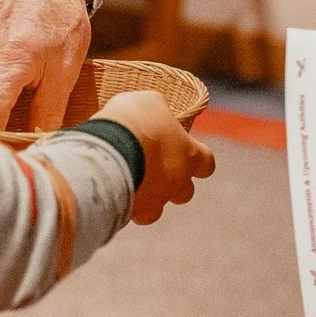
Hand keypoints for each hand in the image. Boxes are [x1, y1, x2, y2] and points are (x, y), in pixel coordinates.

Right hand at [91, 90, 216, 223]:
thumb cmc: (133, 121)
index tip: (186, 152)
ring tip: (129, 182)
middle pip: (186, 192)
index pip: (207, 163)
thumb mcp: (149, 102)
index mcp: (188, 154)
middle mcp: (177, 182)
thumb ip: (159, 110)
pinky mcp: (132, 212)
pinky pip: (131, 214)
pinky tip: (112, 191)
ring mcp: (155, 201)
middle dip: (173, 183)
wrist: (108, 151)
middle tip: (153, 168)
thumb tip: (157, 112)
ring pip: (158, 209)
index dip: (198, 160)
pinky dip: (125, 206)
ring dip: (148, 198)